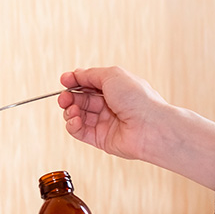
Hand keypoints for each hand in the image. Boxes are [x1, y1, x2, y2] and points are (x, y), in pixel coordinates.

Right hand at [58, 66, 214, 188]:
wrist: (150, 126)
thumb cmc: (138, 99)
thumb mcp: (112, 75)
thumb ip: (90, 74)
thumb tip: (75, 74)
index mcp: (115, 88)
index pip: (88, 83)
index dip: (75, 81)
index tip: (64, 80)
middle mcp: (110, 104)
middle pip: (80, 99)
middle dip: (69, 97)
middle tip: (64, 97)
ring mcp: (105, 122)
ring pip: (78, 115)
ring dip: (70, 111)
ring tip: (72, 110)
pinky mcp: (100, 139)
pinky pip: (80, 131)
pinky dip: (73, 125)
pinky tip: (75, 120)